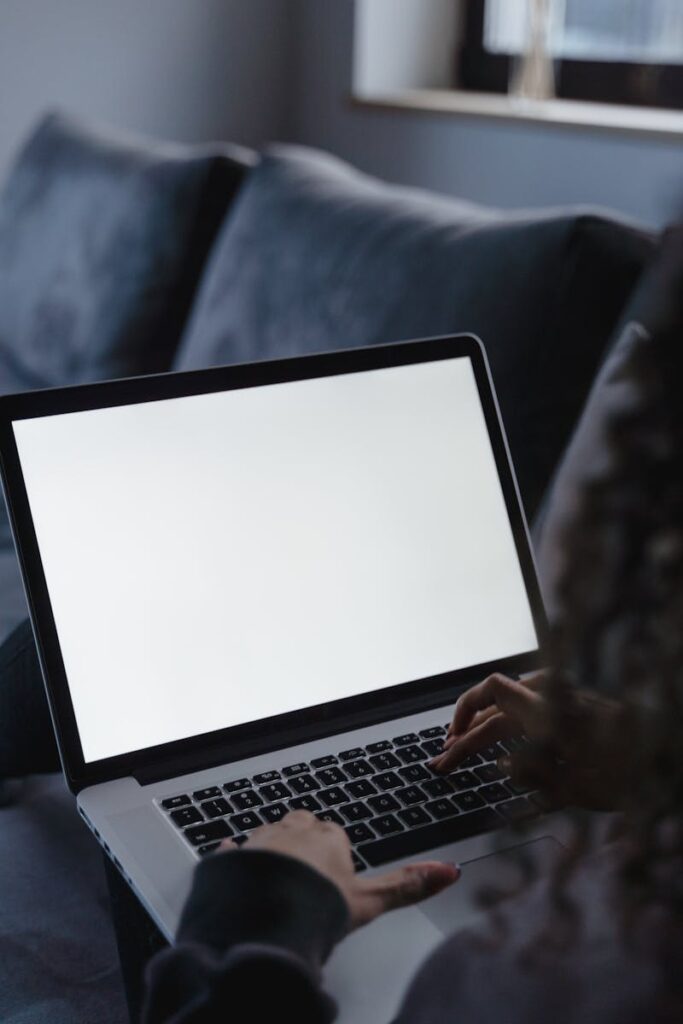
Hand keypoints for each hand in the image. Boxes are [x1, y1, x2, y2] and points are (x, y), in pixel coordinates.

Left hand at [220, 810, 459, 929]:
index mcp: (328, 836)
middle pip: (302, 827)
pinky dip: (234, 858)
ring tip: (277, 883)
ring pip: (270, 835)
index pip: (335, 834)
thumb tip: (449, 872)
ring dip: (273, 851)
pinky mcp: (230, 856)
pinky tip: (234, 867)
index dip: (336, 856)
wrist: (263, 920)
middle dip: (304, 845)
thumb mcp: (370, 902)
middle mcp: (293, 829)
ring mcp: (260, 840)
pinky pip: (232, 850)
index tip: (334, 875)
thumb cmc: (315, 909)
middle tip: (308, 878)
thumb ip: (407, 885)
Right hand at [429, 672, 632, 811]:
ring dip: (486, 731)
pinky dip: (508, 728)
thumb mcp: (578, 788)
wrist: (668, 757)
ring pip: (512, 711)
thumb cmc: (630, 773)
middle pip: (496, 709)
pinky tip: (502, 746)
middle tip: (445, 763)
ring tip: (465, 752)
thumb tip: (500, 765)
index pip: (490, 690)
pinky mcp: (574, 710)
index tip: (450, 741)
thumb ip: (532, 776)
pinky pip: (530, 712)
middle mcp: (552, 700)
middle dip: (466, 736)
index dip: (464, 711)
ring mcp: (564, 703)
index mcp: (547, 711)